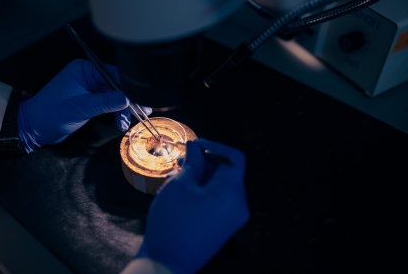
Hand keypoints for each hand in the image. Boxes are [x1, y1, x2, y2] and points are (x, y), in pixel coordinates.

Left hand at [17, 59, 149, 151]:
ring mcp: (89, 91)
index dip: (127, 87)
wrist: (35, 128)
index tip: (139, 99)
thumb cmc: (52, 112)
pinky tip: (120, 123)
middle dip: (126, 101)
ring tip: (125, 123)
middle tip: (142, 112)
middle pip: (115, 86)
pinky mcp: (89, 104)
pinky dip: (114, 114)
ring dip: (121, 110)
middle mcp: (87, 77)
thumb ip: (106, 102)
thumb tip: (127, 99)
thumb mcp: (82, 106)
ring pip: (113, 98)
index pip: (113, 74)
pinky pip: (107, 106)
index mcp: (84, 69)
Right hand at [137, 139, 248, 273]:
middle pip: (226, 172)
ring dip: (199, 176)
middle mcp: (238, 205)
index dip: (214, 146)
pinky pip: (215, 200)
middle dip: (203, 162)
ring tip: (176, 176)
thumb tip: (195, 147)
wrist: (168, 262)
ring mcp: (231, 217)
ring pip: (219, 186)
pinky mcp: (221, 226)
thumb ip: (193, 163)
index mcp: (233, 193)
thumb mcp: (181, 185)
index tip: (192, 146)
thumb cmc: (174, 220)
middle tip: (179, 161)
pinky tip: (180, 191)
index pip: (234, 158)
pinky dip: (201, 191)